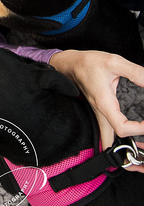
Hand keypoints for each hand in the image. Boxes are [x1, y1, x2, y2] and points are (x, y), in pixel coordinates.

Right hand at [49, 49, 143, 171]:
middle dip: (128, 144)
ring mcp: (97, 113)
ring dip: (120, 142)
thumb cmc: (88, 63)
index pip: (122, 128)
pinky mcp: (97, 111)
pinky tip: (126, 129)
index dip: (138, 129)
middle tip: (142, 134)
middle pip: (112, 140)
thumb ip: (135, 72)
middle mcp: (100, 112)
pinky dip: (115, 135)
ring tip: (137, 136)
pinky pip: (106, 130)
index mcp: (105, 103)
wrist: (70, 64)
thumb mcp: (114, 62)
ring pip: (107, 138)